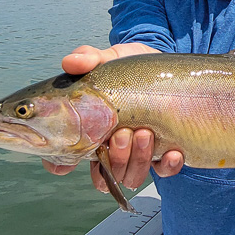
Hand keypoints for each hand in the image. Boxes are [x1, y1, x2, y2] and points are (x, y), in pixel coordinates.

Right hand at [41, 43, 184, 189]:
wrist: (167, 69)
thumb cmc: (132, 68)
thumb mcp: (111, 58)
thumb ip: (90, 58)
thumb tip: (69, 62)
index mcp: (92, 130)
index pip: (67, 158)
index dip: (61, 164)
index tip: (65, 163)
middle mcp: (113, 148)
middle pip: (104, 174)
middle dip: (115, 158)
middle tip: (123, 133)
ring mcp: (139, 153)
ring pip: (131, 176)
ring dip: (138, 160)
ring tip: (146, 133)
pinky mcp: (165, 153)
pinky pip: (165, 171)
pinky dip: (168, 166)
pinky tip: (173, 151)